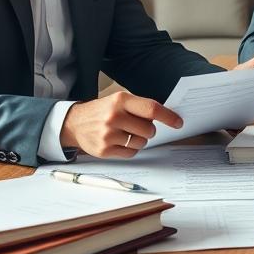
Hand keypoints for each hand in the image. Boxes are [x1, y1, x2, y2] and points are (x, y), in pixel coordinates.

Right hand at [59, 91, 181, 158]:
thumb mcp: (118, 101)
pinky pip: (131, 153)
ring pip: (142, 142)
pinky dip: (130, 148)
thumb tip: (166, 117)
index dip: (168, 117)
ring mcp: (108, 134)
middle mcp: (114, 116)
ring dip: (139, 139)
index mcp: (120, 100)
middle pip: (149, 129)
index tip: (178, 122)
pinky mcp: (104, 150)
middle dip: (150, 130)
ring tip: (126, 133)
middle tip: (140, 127)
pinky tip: (120, 141)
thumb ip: (139, 107)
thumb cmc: (102, 111)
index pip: (152, 109)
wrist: (75, 123)